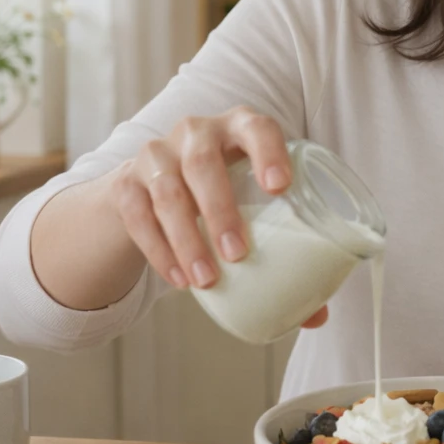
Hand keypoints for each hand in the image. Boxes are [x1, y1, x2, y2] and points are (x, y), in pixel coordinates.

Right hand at [104, 106, 328, 327]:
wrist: (154, 186)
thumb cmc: (226, 193)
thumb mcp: (253, 203)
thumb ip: (287, 249)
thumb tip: (317, 316)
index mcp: (239, 129)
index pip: (256, 128)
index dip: (268, 152)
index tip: (280, 187)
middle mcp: (196, 132)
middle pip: (203, 162)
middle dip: (221, 210)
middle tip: (238, 254)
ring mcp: (156, 155)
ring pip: (168, 192)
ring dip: (187, 239)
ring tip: (206, 279)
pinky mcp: (127, 183)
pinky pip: (139, 216)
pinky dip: (159, 250)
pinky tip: (178, 278)